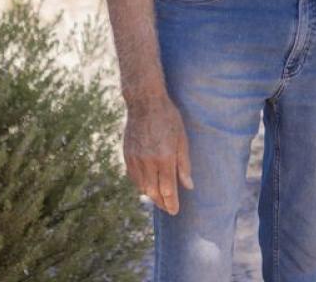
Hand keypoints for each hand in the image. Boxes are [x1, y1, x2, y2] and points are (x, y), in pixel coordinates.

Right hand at [123, 94, 193, 214]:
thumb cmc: (168, 118)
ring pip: (142, 187)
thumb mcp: (182, 138)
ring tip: (160, 198)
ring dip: (151, 195)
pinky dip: (141, 185)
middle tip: (169, 207)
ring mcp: (135, 159)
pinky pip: (133, 178)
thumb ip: (184, 163)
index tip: (175, 211)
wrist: (145, 103)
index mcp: (164, 157)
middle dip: (161, 202)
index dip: (171, 202)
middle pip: (153, 192)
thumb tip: (188, 185)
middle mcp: (148, 161)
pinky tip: (148, 185)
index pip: (167, 189)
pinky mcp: (127, 155)